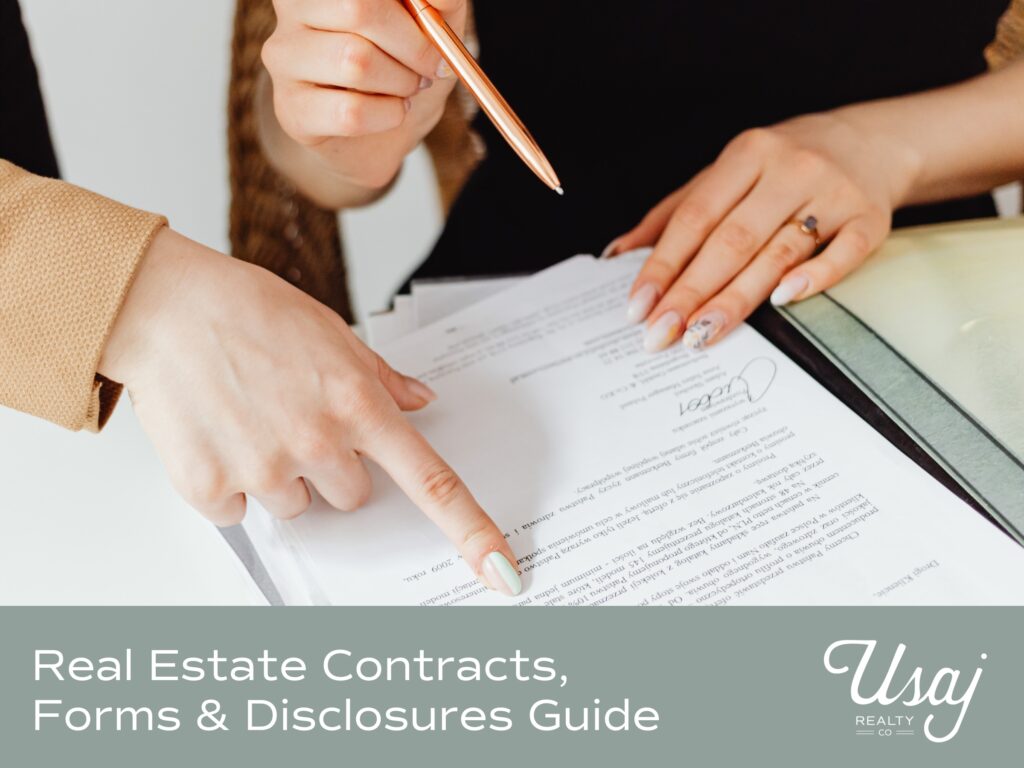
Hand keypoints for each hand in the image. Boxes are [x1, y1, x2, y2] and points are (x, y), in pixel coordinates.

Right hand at [99, 229, 521, 596]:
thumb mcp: (333, 332)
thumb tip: (422, 401)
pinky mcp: (210, 486)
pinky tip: (217, 434)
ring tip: (250, 419)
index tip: (500, 570)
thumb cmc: (250, 310)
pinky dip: (229, 483)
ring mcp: (263, 468)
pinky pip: (239, 512)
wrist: (166, 307)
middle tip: (297, 421)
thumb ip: (383, 378)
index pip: (430, 482)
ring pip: (296, 507)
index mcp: (358, 405)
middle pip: (353, 497)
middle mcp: (317, 443)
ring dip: (280, 477)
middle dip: (334, 468)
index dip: (471, 530)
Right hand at [261, 0, 465, 196]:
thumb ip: (440, 0)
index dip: (415, 2)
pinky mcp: (291, 109)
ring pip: (354, 61)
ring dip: (402, 82)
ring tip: (408, 89)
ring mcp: (285, 57)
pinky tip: (392, 112)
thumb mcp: (433, 23)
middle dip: (413, 45)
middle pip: (358, 8)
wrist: (386, 129)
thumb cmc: (405, 64)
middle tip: (430, 65)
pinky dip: (389, 115)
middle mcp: (292, 7)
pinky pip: (350, 112)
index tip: (436, 21)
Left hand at [608, 111, 919, 350]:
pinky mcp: (870, 218)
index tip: (638, 307)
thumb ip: (672, 212)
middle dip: (690, 292)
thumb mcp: (726, 173)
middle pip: (731, 240)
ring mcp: (833, 193)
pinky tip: (781, 301)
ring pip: (777, 253)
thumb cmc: (782, 166)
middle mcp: (790, 169)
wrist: (873, 141)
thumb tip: (619, 254)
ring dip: (736, 298)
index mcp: (747, 154)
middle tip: (661, 334)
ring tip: (702, 334)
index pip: (695, 217)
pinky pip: (843, 253)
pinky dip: (814, 278)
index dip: (663, 265)